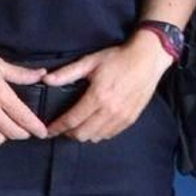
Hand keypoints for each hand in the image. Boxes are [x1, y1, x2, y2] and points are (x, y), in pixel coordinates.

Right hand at [0, 43, 47, 144]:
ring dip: (3, 136)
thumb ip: (21, 74)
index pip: (23, 117)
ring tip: (4, 128)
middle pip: (12, 132)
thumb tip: (41, 74)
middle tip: (24, 130)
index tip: (43, 133)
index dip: (35, 128)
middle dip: (22, 134)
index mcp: (1, 95)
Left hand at [42, 33, 172, 141]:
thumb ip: (67, 73)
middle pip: (82, 134)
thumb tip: (46, 80)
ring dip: (84, 134)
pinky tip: (95, 124)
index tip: (48, 131)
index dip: (57, 128)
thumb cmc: (119, 58)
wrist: (148, 59)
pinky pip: (109, 135)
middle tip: (63, 127)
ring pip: (95, 137)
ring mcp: (121, 117)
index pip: (71, 120)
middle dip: (68, 133)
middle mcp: (110, 110)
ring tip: (78, 126)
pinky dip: (98, 133)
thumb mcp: (91, 61)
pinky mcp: (130, 119)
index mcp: (98, 96)